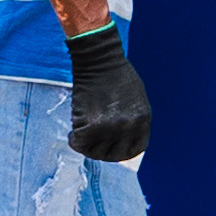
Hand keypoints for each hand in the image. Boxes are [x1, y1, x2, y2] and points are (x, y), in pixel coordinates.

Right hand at [66, 19, 151, 164]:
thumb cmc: (117, 76)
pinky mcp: (91, 125)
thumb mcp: (137, 101)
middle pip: (113, 155)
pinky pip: (80, 144)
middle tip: (92, 143)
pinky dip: (74, 140)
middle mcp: (128, 128)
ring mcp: (110, 128)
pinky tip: (73, 132)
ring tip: (83, 134)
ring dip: (87, 146)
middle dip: (102, 151)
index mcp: (142, 121)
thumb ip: (133, 122)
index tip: (111, 148)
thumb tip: (123, 140)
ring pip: (95, 152)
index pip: (134, 150)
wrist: (100, 60)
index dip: (121, 151)